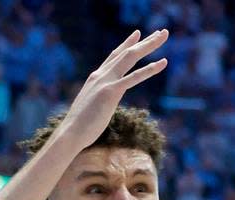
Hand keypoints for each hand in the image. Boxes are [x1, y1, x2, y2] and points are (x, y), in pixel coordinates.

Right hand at [58, 30, 168, 149]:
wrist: (70, 133)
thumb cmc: (78, 127)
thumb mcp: (90, 108)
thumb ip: (98, 100)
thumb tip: (102, 105)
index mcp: (95, 78)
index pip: (114, 56)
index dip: (127, 44)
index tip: (138, 34)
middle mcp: (101, 75)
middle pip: (126, 52)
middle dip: (145, 41)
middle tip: (162, 32)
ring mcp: (106, 82)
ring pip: (131, 57)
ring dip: (150, 45)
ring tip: (165, 35)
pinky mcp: (111, 92)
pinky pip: (134, 77)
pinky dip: (150, 69)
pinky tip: (163, 62)